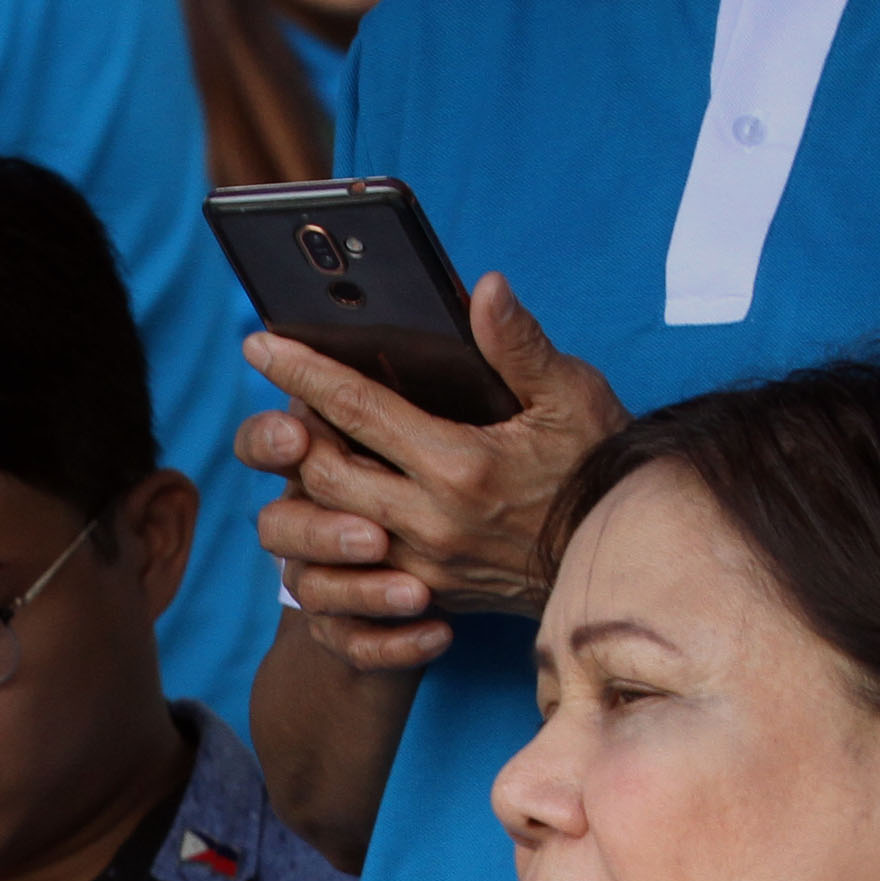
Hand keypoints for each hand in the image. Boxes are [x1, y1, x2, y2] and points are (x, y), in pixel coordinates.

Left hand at [234, 272, 625, 669]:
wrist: (621, 561)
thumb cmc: (600, 468)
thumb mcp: (572, 396)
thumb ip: (519, 344)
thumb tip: (484, 287)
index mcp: (459, 466)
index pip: (355, 407)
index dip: (300, 371)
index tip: (258, 342)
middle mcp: (429, 522)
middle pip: (321, 469)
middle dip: (289, 428)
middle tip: (278, 393)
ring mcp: (422, 566)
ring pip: (325, 522)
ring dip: (302, 480)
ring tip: (301, 440)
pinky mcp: (425, 593)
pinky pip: (348, 567)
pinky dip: (326, 531)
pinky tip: (324, 499)